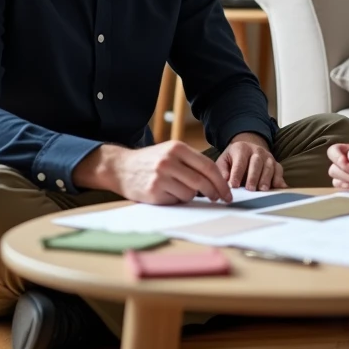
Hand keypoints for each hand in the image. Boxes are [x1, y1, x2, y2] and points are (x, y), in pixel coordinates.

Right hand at [73, 142, 232, 204]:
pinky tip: (166, 193)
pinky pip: (176, 201)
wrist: (120, 167)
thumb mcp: (170, 152)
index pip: (208, 167)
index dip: (221, 182)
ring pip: (190, 194)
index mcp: (177, 148)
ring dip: (190, 196)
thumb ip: (191, 163)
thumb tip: (218, 181)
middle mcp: (169, 161)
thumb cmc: (150, 161)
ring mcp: (160, 177)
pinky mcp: (153, 192)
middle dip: (214, 193)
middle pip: (202, 182)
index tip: (227, 192)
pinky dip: (176, 200)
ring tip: (177, 189)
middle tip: (219, 199)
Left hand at [215, 133, 286, 189]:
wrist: (248, 148)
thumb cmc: (234, 158)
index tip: (234, 185)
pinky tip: (279, 187)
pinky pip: (279, 170)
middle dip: (253, 177)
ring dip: (266, 179)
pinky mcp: (276, 163)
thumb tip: (224, 181)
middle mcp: (257, 151)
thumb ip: (222, 170)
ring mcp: (268, 156)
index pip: (240, 162)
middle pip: (256, 163)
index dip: (237, 174)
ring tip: (263, 190)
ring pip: (269, 166)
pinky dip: (279, 179)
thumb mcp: (224, 160)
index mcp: (242, 148)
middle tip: (250, 189)